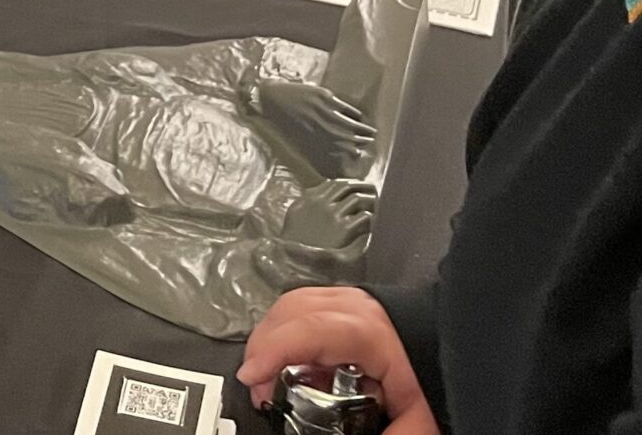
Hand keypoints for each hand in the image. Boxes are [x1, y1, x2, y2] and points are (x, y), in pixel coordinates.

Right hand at [239, 287, 433, 434]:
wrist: (463, 352)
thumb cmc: (441, 381)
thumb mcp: (418, 421)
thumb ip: (388, 433)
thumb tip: (334, 434)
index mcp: (372, 333)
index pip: (310, 329)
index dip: (273, 350)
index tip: (254, 378)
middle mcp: (356, 306)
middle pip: (290, 313)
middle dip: (263, 350)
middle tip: (260, 389)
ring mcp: (350, 298)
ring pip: (290, 304)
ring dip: (270, 338)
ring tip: (268, 375)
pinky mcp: (347, 299)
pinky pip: (301, 304)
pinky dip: (284, 329)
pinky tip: (288, 357)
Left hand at [250, 78, 375, 176]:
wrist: (271, 98)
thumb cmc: (283, 121)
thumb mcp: (298, 140)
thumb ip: (315, 151)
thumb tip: (329, 162)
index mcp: (315, 141)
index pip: (341, 152)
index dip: (353, 154)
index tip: (360, 154)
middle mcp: (322, 129)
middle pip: (350, 139)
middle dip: (362, 142)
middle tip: (369, 143)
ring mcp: (325, 113)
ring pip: (352, 125)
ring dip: (364, 130)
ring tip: (371, 132)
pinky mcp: (325, 98)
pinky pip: (346, 108)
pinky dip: (356, 114)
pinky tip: (360, 117)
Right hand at [280, 179, 377, 250]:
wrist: (296, 260)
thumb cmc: (295, 240)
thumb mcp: (295, 215)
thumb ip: (307, 200)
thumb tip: (323, 188)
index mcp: (309, 198)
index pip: (334, 183)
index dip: (350, 183)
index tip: (359, 187)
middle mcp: (321, 203)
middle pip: (348, 187)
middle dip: (364, 187)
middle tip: (375, 191)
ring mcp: (333, 215)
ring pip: (358, 199)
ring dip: (370, 201)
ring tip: (379, 206)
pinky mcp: (344, 229)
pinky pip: (363, 217)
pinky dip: (371, 218)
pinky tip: (375, 223)